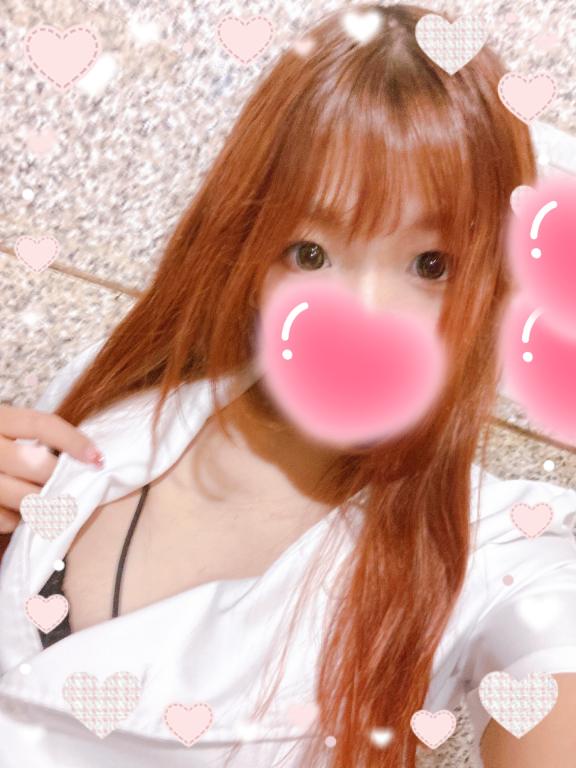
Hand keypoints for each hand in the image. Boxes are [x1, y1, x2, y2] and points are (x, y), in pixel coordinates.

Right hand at [0, 405, 102, 534]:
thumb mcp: (3, 427)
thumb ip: (31, 436)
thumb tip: (82, 456)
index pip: (42, 425)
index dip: (74, 441)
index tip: (98, 458)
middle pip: (37, 465)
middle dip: (60, 478)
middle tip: (72, 486)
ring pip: (25, 497)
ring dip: (46, 503)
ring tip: (51, 501)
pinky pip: (6, 520)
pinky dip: (21, 520)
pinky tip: (23, 513)